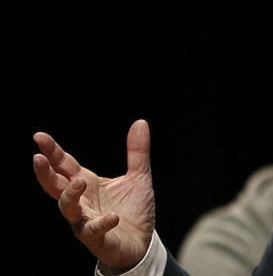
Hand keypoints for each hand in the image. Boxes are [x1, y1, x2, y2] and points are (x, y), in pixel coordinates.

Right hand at [33, 120, 155, 271]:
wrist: (141, 243)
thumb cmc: (133, 211)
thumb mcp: (139, 177)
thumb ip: (137, 152)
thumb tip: (140, 122)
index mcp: (87, 183)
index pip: (64, 165)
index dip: (52, 152)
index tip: (40, 137)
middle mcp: (82, 201)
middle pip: (56, 186)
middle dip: (45, 173)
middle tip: (38, 158)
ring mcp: (86, 220)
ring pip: (68, 208)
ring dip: (70, 196)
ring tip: (80, 182)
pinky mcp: (97, 238)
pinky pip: (94, 231)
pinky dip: (101, 223)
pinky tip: (112, 217)